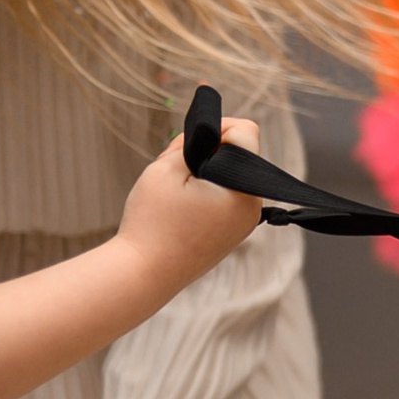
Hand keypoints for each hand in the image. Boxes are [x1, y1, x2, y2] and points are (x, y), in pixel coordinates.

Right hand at [115, 120, 263, 290]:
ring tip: (174, 191)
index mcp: (243, 187)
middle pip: (237, 155)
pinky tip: (180, 205)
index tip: (192, 138)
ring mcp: (245, 222)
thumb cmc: (152, 222)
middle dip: (207, 152)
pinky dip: (205, 192)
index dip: (218, 125)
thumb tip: (209, 133)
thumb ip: (190, 143)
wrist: (145, 273)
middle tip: (173, 168)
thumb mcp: (165, 168)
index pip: (246, 133)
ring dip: (204, 172)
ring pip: (229, 176)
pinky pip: (224, 198)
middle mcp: (253, 205)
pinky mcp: (233, 233)